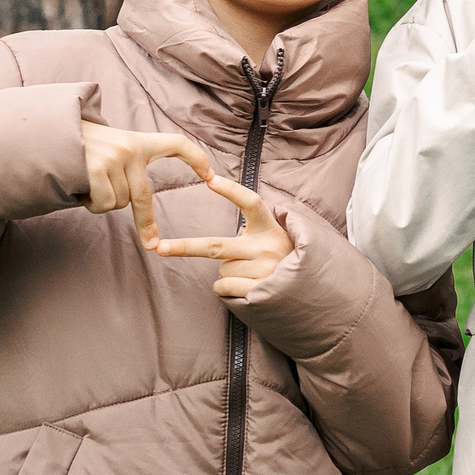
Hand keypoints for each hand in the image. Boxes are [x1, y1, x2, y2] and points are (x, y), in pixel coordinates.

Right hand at [82, 122, 214, 248]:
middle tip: (152, 244)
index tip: (211, 175)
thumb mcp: (107, 148)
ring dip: (102, 202)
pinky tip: (79, 188)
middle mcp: (130, 149)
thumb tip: (133, 202)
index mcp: (137, 141)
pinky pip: (104, 204)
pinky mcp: (97, 170)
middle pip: (144, 196)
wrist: (45, 134)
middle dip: (146, 223)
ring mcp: (114, 159)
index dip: (196, 157)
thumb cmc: (76, 146)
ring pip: (120, 203)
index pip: (176, 143)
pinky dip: (91, 203)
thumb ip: (125, 168)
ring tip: (86, 184)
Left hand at [153, 172, 295, 297]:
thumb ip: (253, 231)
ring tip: (251, 275)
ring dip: (228, 273)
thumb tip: (230, 225)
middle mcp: (268, 247)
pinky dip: (227, 289)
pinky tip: (247, 288)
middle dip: (185, 247)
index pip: (251, 203)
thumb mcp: (277, 239)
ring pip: (221, 269)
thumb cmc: (285, 262)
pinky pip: (223, 286)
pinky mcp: (259, 292)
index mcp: (272, 229)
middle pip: (217, 246)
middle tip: (161, 248)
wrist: (312, 295)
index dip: (232, 191)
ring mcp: (264, 270)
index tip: (211, 179)